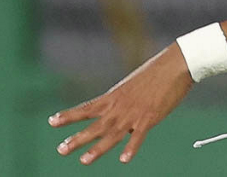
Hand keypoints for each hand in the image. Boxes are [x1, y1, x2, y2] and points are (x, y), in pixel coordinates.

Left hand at [48, 44, 193, 164]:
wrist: (174, 65)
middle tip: (60, 150)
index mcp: (113, 97)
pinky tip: (123, 159)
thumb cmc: (155, 73)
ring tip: (83, 161)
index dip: (69, 116)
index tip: (52, 122)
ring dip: (97, 149)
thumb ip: (123, 102)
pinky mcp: (149, 118)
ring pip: (112, 134)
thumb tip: (119, 114)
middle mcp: (119, 107)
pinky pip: (138, 136)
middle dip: (77, 139)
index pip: (86, 109)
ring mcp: (133, 113)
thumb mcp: (131, 87)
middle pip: (95, 126)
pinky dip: (131, 148)